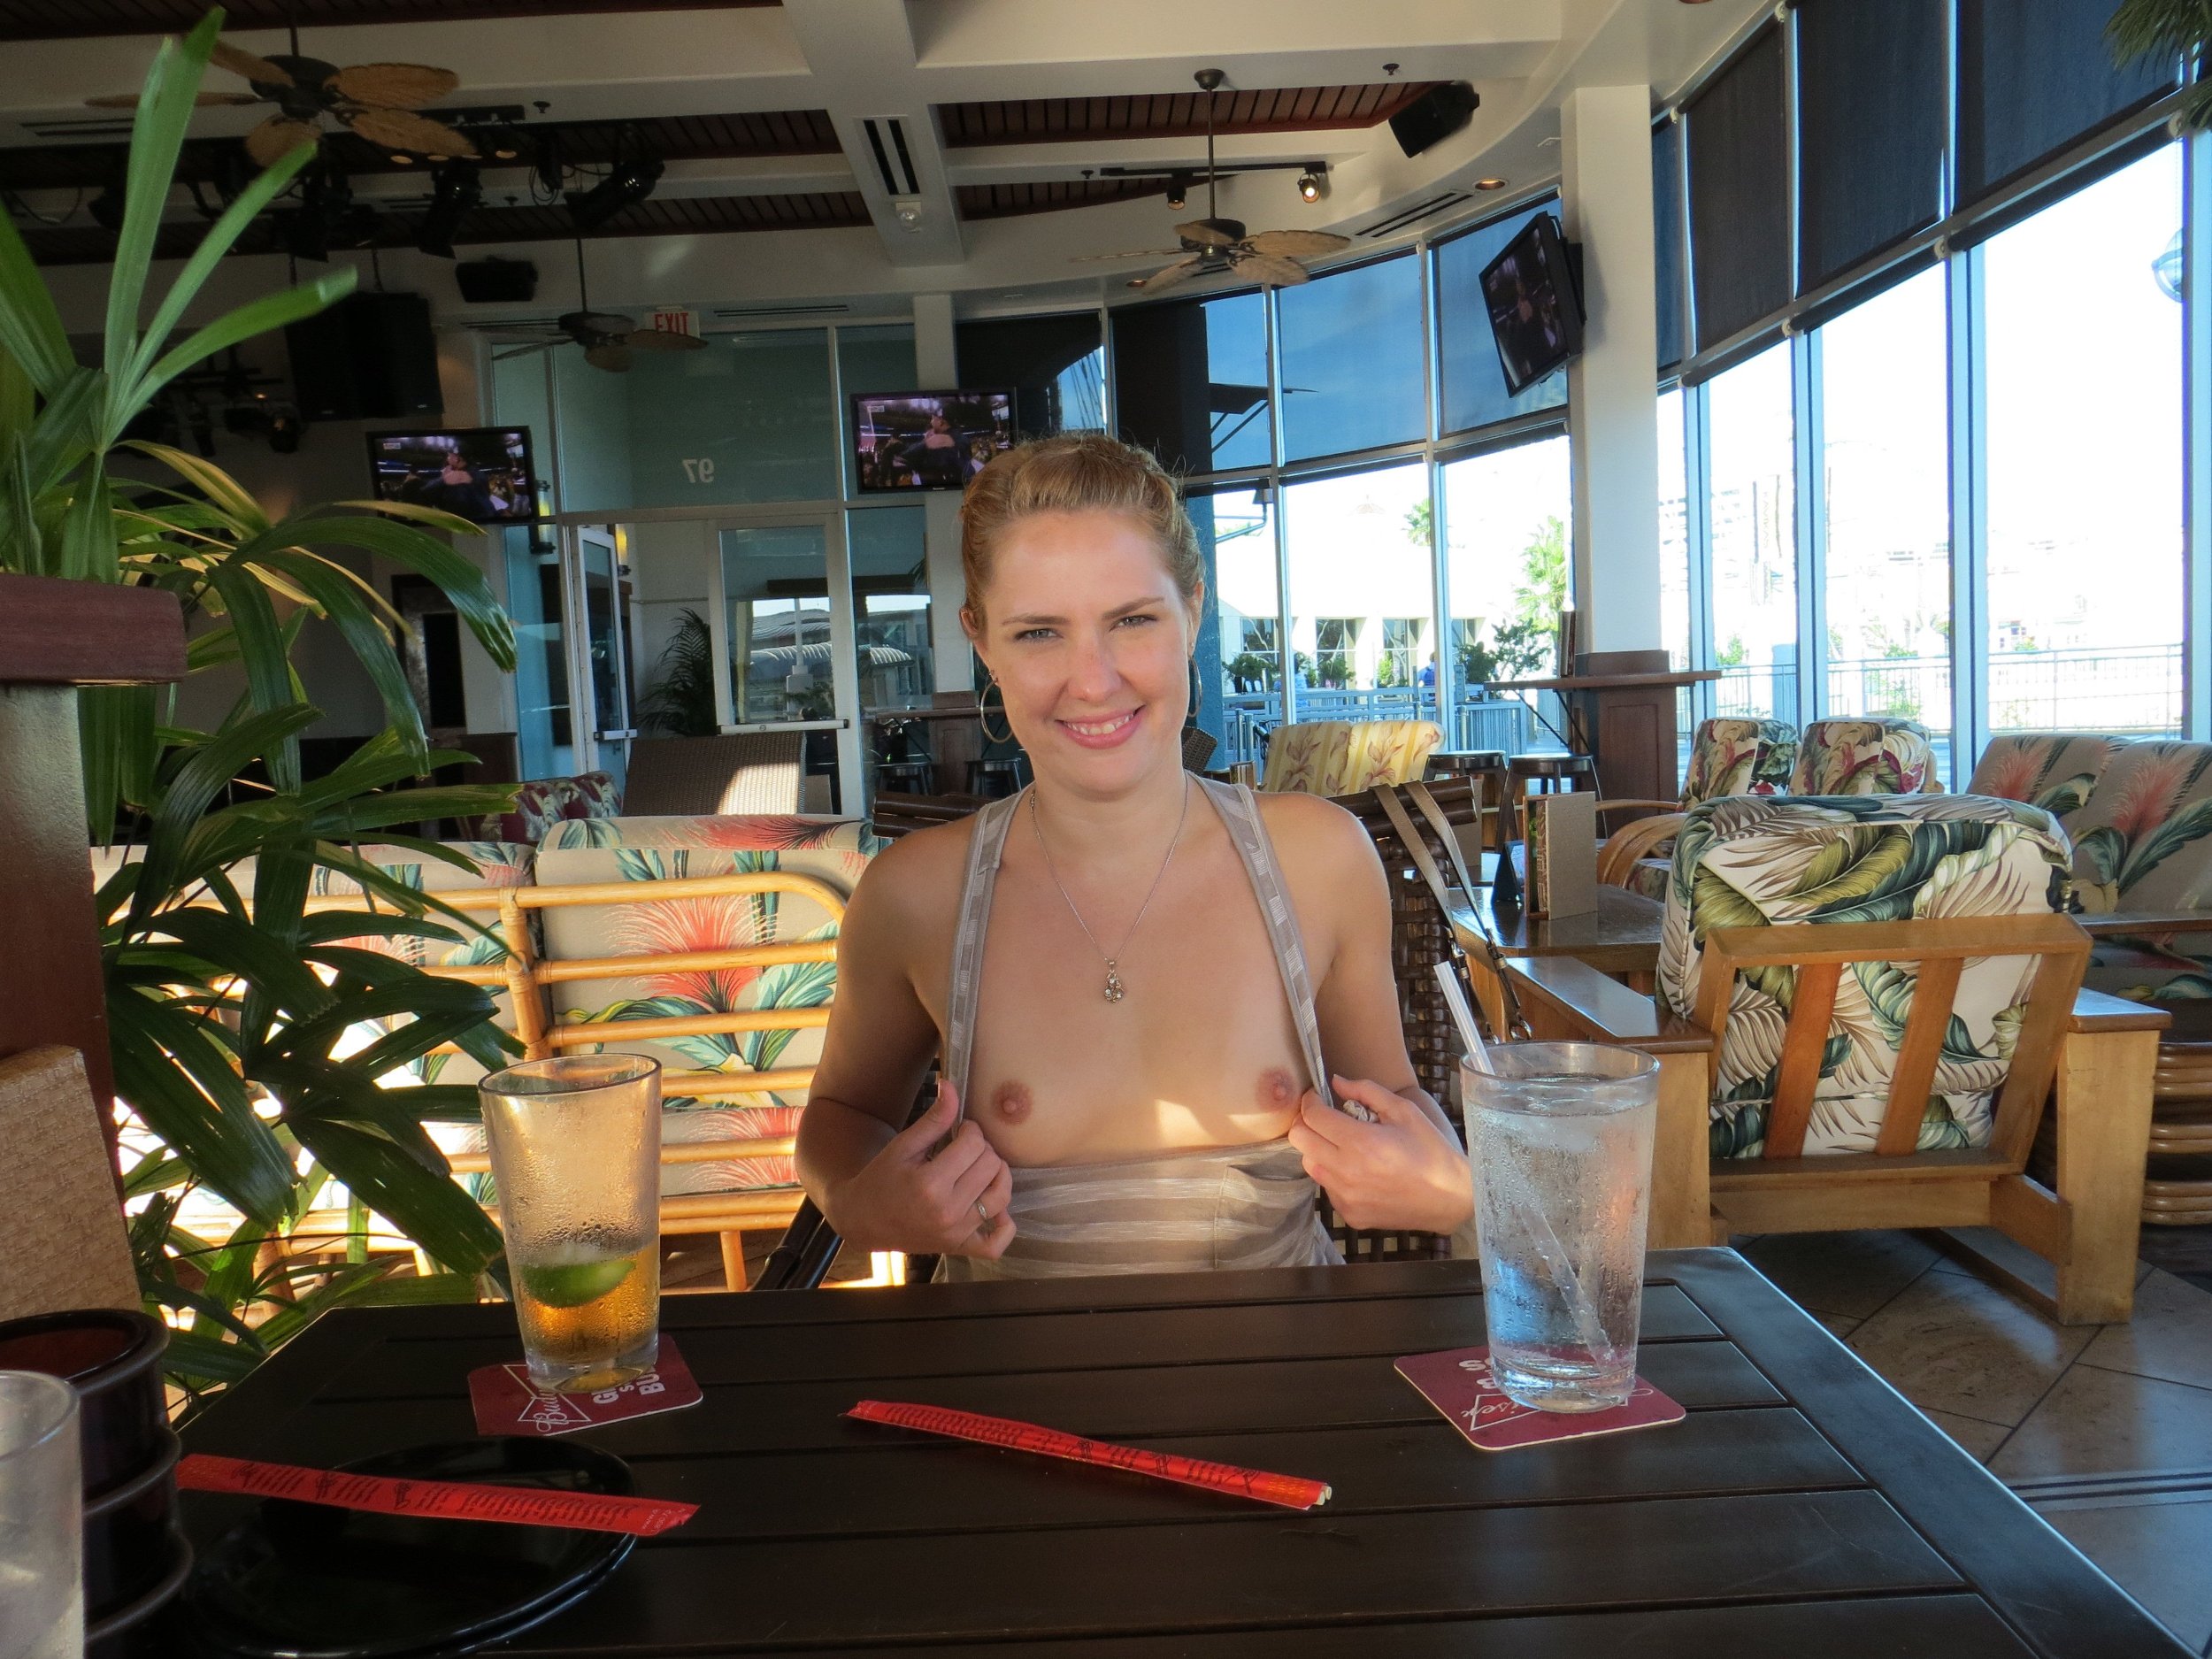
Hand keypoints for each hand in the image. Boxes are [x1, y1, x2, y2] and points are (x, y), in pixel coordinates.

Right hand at [825, 1080, 1015, 1258]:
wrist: (862, 1220)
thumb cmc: (880, 1180)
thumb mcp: (903, 1146)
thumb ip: (933, 1118)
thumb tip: (951, 1085)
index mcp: (929, 1183)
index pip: (974, 1144)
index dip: (971, 1129)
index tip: (960, 1130)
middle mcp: (947, 1211)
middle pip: (991, 1166)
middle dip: (982, 1149)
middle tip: (965, 1148)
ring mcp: (956, 1233)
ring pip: (1002, 1196)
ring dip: (998, 1175)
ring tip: (980, 1168)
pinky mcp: (959, 1247)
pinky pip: (996, 1245)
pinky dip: (1005, 1226)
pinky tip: (996, 1208)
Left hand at [1289, 1075, 1473, 1235]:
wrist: (1449, 1197)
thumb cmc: (1429, 1149)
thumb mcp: (1403, 1110)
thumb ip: (1366, 1091)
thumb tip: (1336, 1082)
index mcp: (1360, 1142)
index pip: (1312, 1116)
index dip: (1310, 1101)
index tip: (1317, 1096)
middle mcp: (1346, 1171)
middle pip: (1300, 1140)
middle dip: (1307, 1122)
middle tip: (1324, 1117)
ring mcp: (1345, 1196)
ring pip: (1309, 1164)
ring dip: (1317, 1148)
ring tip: (1342, 1144)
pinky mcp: (1350, 1214)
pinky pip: (1326, 1187)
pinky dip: (1333, 1173)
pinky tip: (1356, 1169)